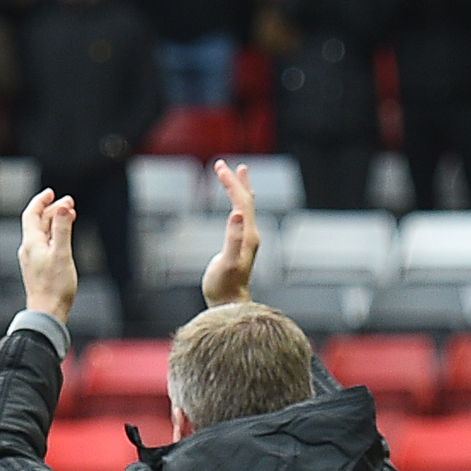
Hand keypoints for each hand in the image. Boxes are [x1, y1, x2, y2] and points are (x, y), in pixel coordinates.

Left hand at [16, 188, 77, 322]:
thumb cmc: (55, 287)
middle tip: (70, 203)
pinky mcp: (38, 267)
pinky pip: (45, 243)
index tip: (52, 192)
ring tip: (70, 215)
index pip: (31, 214)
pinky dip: (55, 234)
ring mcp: (32, 259)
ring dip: (55, 222)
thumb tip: (63, 207)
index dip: (41, 201)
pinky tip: (64, 237)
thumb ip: (62, 229)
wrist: (47, 313)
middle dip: (53, 210)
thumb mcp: (62, 254)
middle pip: (38, 222)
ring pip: (42, 233)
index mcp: (31, 243)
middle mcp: (29, 249)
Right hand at [201, 160, 259, 306]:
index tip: (218, 168)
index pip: (242, 202)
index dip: (231, 184)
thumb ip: (233, 238)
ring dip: (241, 189)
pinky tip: (239, 205)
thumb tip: (237, 214)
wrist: (230, 305)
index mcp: (248, 235)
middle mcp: (251, 235)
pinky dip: (240, 203)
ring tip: (240, 172)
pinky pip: (244, 217)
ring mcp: (248, 240)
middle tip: (221, 165)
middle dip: (235, 181)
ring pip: (247, 207)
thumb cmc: (224, 286)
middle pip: (246, 201)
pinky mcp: (241, 245)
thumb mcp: (227, 262)